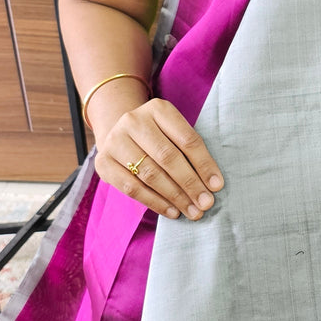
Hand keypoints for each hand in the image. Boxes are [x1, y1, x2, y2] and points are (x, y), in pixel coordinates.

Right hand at [95, 96, 223, 219]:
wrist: (118, 132)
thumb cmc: (157, 136)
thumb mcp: (173, 132)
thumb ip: (190, 151)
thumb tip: (212, 185)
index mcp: (158, 109)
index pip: (187, 139)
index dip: (204, 164)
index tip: (217, 186)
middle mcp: (134, 121)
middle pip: (168, 157)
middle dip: (190, 184)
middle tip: (206, 204)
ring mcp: (115, 140)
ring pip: (150, 174)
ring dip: (175, 197)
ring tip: (192, 211)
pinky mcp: (103, 162)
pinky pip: (132, 188)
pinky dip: (155, 202)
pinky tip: (172, 211)